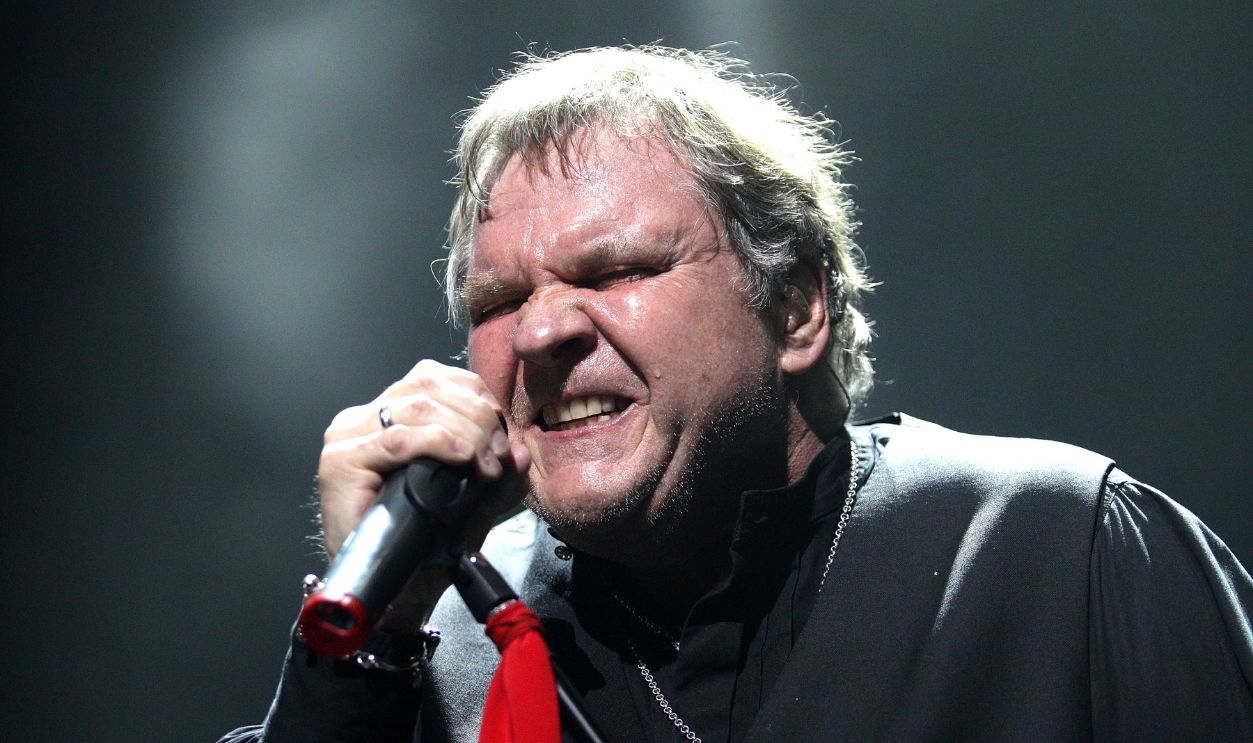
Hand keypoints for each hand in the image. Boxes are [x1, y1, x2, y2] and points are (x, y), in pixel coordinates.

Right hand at [317, 359, 530, 629]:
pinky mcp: (341, 463)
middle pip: (429, 386)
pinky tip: (464, 458)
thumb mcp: (477, 502)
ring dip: (466, 432)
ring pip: (418, 408)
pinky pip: (399, 439)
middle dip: (477, 417)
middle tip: (498, 455)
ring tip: (485, 464)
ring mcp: (349, 438)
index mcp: (391, 415)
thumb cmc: (426, 545)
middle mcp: (364, 419)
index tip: (503, 434)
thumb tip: (521, 452)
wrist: (392, 591)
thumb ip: (502, 477)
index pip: (436, 378)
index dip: (477, 398)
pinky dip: (439, 443)